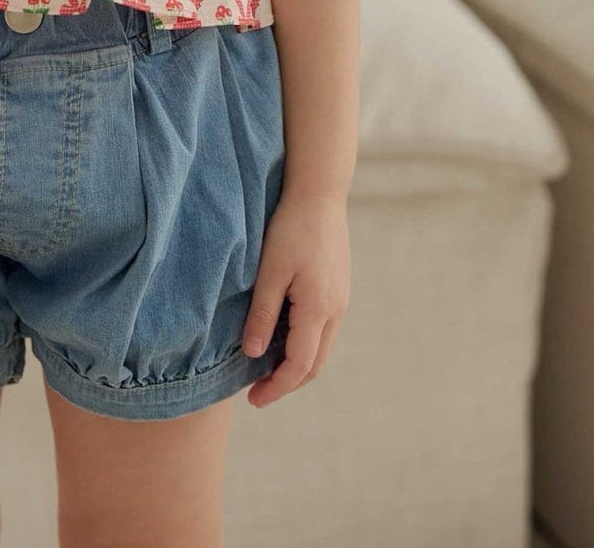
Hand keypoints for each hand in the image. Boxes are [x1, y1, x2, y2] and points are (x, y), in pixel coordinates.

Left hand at [241, 190, 350, 407]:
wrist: (319, 193)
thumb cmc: (290, 228)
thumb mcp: (270, 272)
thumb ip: (263, 315)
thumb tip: (253, 354)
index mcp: (319, 310)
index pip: (299, 366)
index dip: (276, 388)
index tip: (253, 400)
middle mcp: (336, 310)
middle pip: (314, 364)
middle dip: (287, 382)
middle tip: (257, 390)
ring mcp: (340, 300)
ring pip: (321, 348)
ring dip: (296, 364)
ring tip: (265, 366)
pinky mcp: (338, 288)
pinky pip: (323, 329)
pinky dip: (303, 344)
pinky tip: (282, 335)